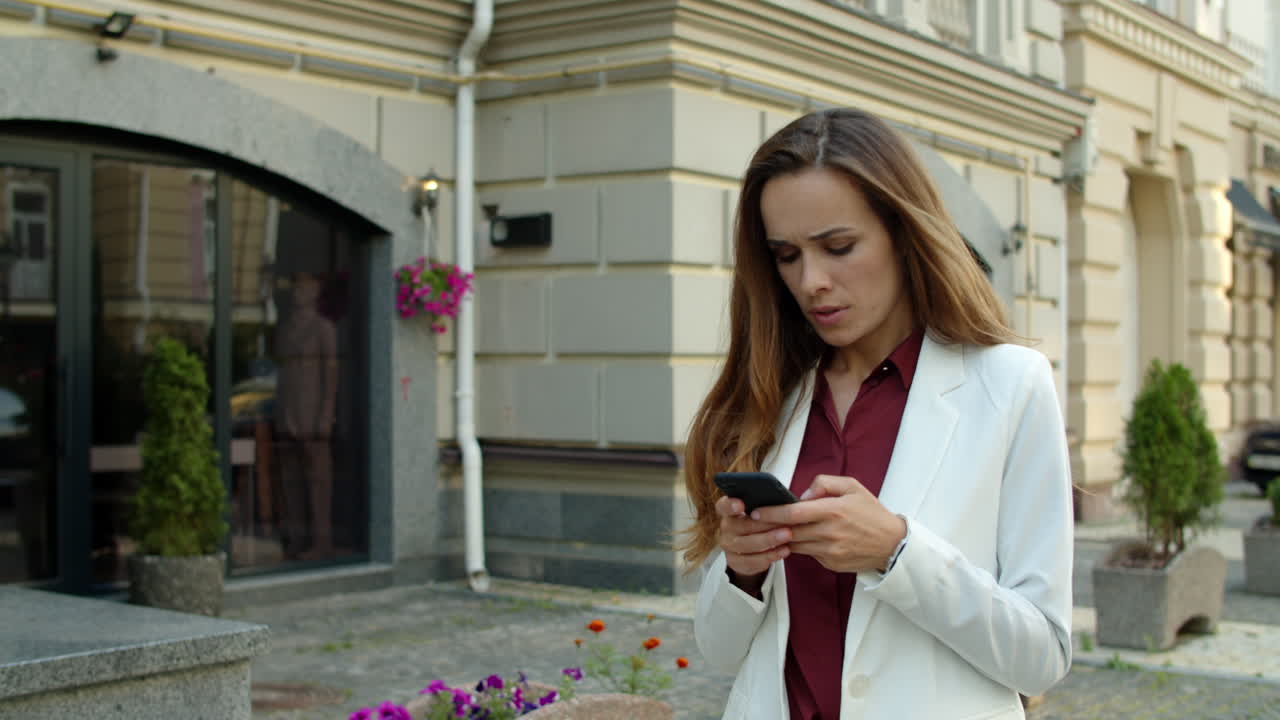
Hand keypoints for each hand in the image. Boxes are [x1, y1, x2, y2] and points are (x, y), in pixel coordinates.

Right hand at [715, 495, 791, 593]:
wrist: (753, 548)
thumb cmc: (760, 523)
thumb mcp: (761, 512)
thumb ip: (766, 507)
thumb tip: (784, 503)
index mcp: (729, 510)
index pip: (723, 505)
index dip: (730, 505)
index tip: (741, 504)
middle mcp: (726, 527)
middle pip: (740, 526)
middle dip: (763, 525)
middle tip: (784, 522)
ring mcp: (728, 545)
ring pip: (746, 545)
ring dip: (768, 540)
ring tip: (787, 535)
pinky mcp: (735, 561)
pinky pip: (751, 561)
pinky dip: (769, 556)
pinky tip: (784, 550)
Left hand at [752, 474, 904, 573]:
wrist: (892, 544)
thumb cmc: (871, 513)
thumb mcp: (852, 487)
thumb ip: (824, 483)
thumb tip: (801, 495)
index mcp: (833, 510)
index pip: (793, 513)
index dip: (771, 513)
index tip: (755, 511)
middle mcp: (829, 533)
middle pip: (789, 531)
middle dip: (770, 526)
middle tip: (755, 521)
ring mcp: (829, 551)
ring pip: (795, 545)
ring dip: (783, 537)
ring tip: (773, 528)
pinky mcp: (830, 563)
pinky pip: (808, 554)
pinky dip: (802, 546)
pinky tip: (800, 538)